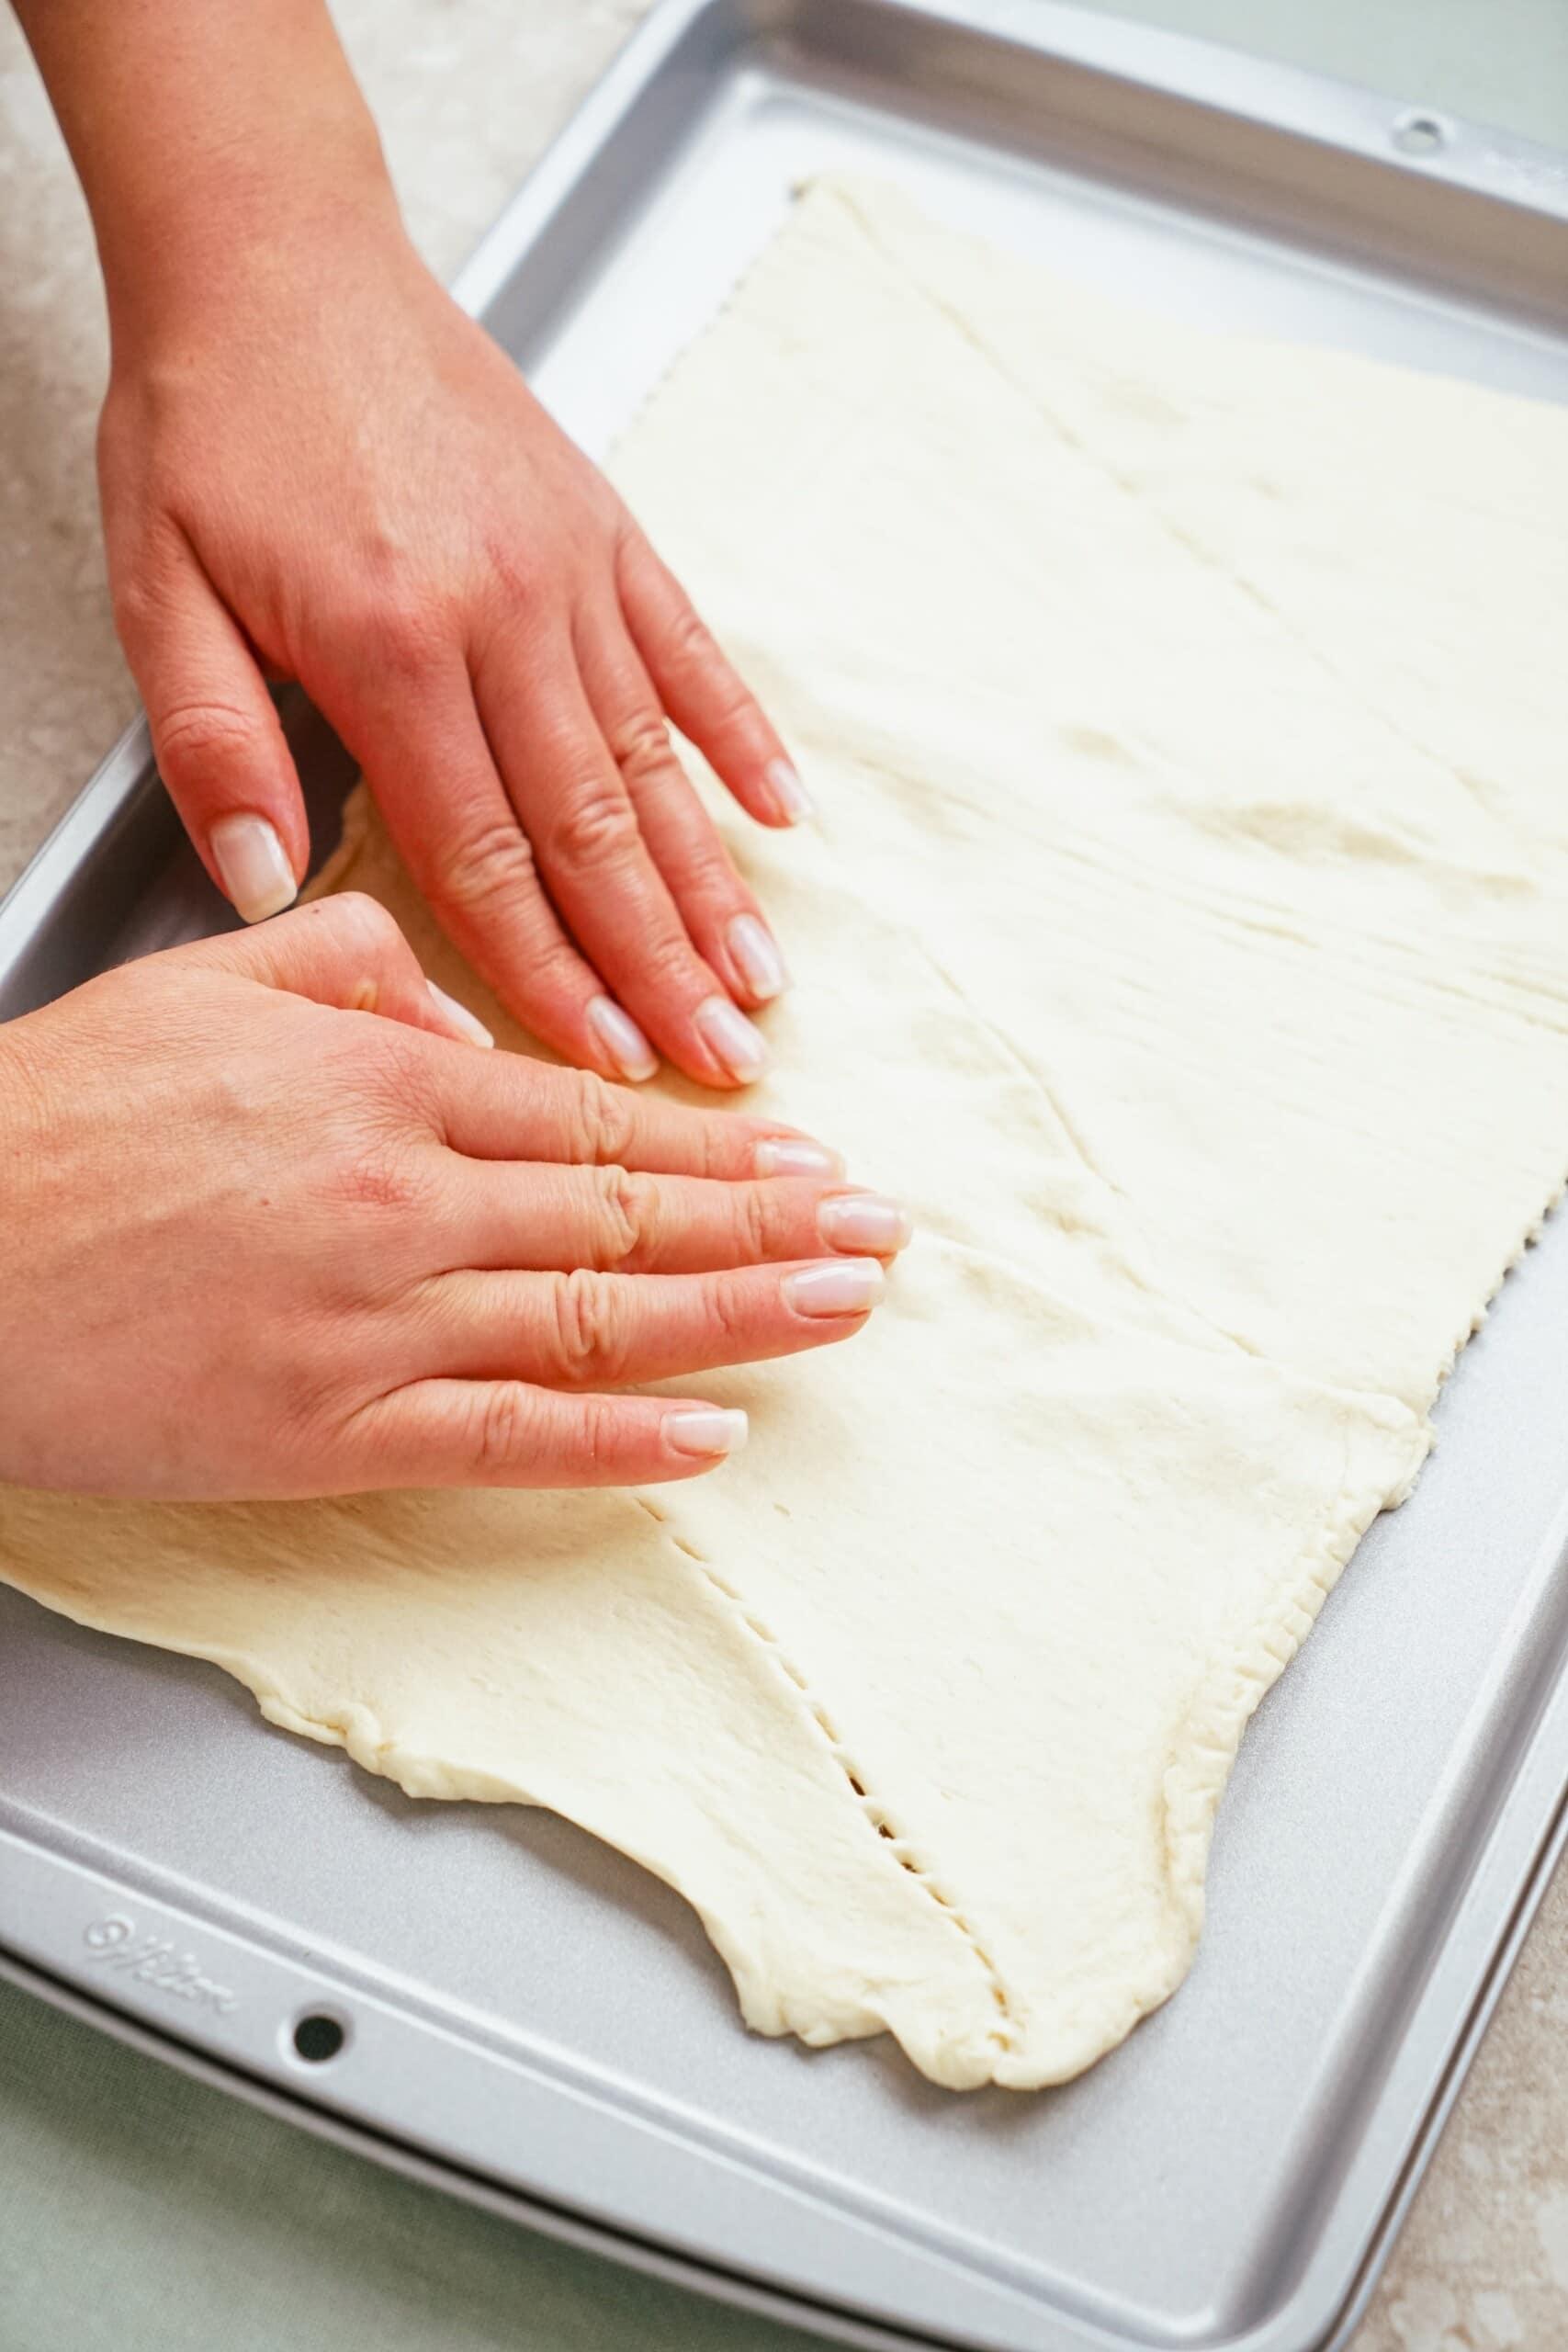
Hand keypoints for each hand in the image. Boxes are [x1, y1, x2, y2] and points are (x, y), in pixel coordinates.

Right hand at [0, 899, 908, 1499]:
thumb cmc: (49, 1122)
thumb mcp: (204, 980)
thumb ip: (351, 964)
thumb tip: (464, 1002)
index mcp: (381, 1081)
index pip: (593, 1116)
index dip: (718, 1144)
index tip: (807, 1153)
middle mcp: (405, 1197)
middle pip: (628, 1213)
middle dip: (774, 1221)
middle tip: (879, 1232)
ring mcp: (375, 1322)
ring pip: (598, 1317)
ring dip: (743, 1314)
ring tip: (846, 1306)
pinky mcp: (326, 1432)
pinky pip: (505, 1439)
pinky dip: (618, 1441)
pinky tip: (712, 1436)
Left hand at [96, 209, 808, 1091]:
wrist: (279, 251)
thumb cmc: (214, 415)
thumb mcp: (160, 584)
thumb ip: (216, 744)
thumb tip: (265, 887)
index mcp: (391, 646)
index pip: (485, 855)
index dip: (551, 973)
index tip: (607, 1059)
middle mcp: (503, 614)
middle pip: (595, 830)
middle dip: (663, 962)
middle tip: (723, 1059)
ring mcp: (568, 569)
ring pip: (655, 759)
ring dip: (712, 880)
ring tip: (765, 974)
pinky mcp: (603, 526)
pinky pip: (689, 649)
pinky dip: (741, 735)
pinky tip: (783, 814)